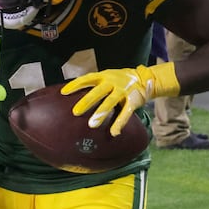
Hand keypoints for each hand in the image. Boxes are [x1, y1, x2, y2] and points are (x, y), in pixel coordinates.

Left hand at [61, 63, 180, 136]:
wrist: (144, 78)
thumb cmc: (119, 80)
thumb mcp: (106, 77)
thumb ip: (94, 84)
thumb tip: (73, 93)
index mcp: (104, 76)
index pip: (87, 79)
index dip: (75, 85)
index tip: (63, 92)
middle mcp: (113, 82)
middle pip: (97, 91)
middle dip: (86, 102)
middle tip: (75, 112)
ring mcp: (123, 91)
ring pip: (110, 102)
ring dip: (101, 114)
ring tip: (92, 125)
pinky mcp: (133, 100)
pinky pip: (126, 113)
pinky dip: (119, 123)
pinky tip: (113, 133)